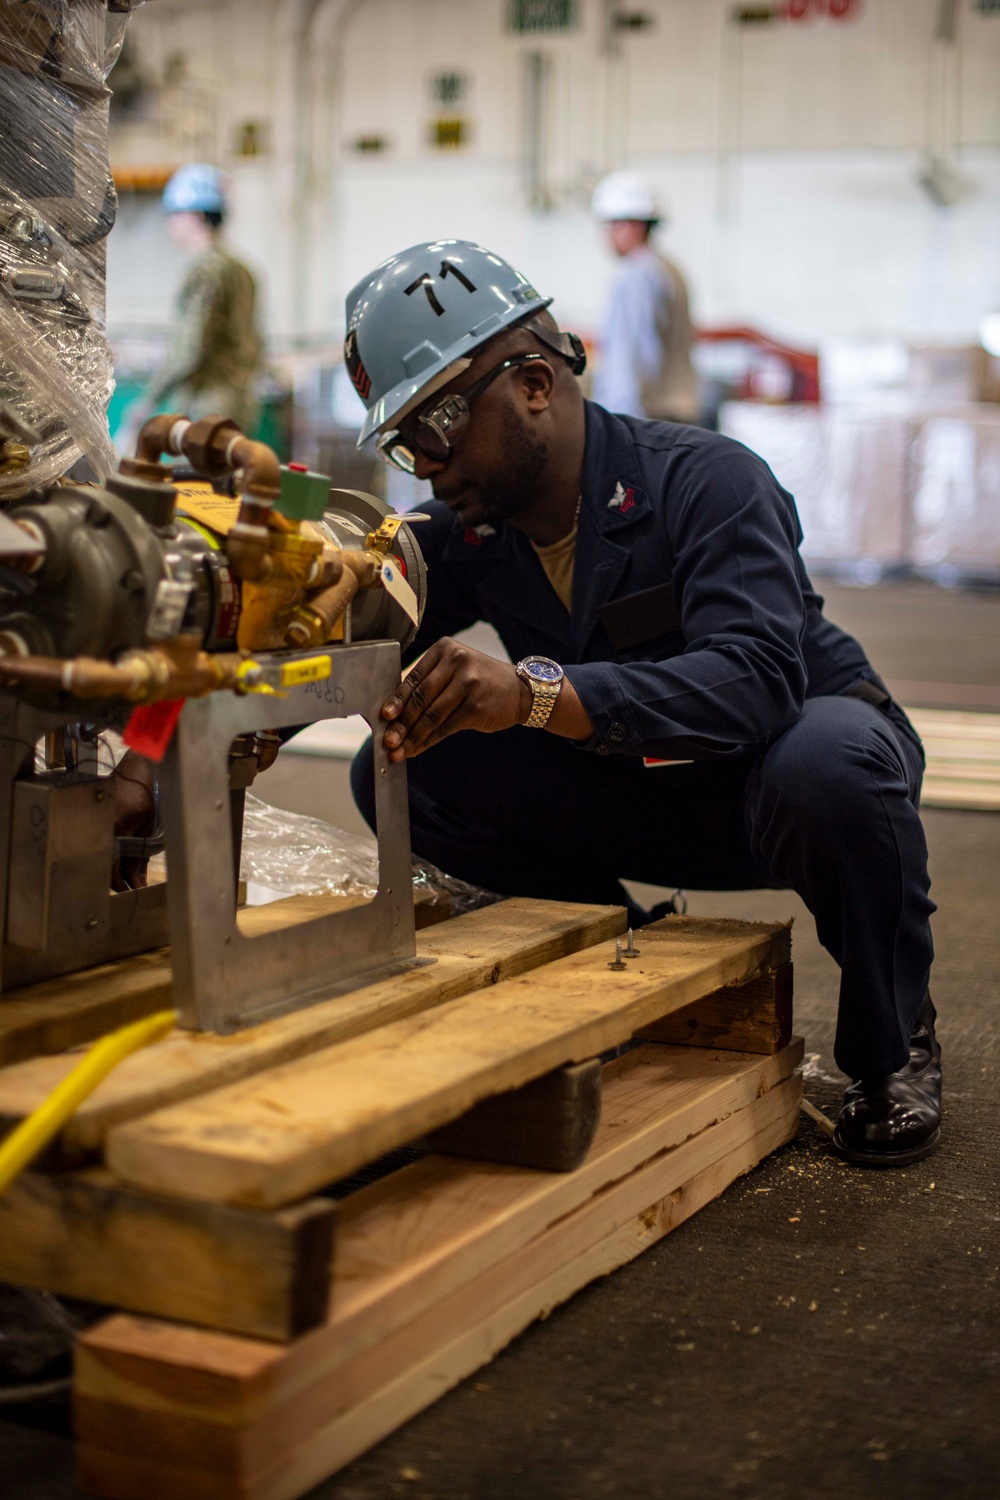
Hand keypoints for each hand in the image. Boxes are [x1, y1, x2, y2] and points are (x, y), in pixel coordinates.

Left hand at [381, 638, 530, 761]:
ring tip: (398, 751)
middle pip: (421, 697)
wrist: (521, 692)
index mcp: (445, 649)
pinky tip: (417, 749)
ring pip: (431, 715)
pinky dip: (428, 741)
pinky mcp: (476, 706)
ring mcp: (468, 683)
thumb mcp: (457, 670)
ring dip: (412, 736)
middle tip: (387, 740)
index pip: (414, 677)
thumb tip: (395, 711)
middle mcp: (457, 662)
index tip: (384, 717)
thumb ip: (430, 683)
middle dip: (401, 722)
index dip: (396, 700)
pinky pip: (445, 727)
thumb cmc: (481, 682)